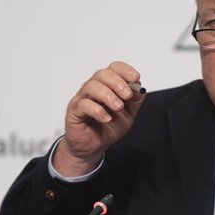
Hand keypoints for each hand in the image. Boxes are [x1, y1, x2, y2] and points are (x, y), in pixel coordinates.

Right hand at [53, 61, 145, 176]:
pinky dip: (97, 110)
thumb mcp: (129, 113)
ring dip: (108, 96)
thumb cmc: (109, 127)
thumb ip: (135, 100)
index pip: (114, 68)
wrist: (94, 146)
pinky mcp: (75, 111)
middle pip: (102, 74)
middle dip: (118, 83)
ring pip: (92, 86)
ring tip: (118, 108)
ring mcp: (83, 98)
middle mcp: (94, 88)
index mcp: (108, 85)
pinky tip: (107, 118)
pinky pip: (83, 105)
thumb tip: (140, 88)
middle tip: (127, 96)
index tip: (136, 78)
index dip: (125, 70)